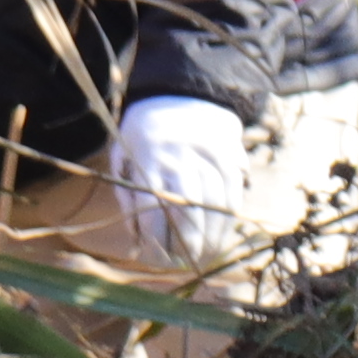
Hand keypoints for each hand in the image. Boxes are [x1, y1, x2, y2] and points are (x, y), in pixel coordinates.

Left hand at [105, 94, 252, 269]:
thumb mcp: (124, 158)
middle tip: (186, 261)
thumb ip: (130, 195)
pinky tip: (223, 234)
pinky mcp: (229, 154)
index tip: (154, 256)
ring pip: (214, 200)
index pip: (153, 204)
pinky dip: (229, 216)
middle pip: (188, 205)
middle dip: (188, 239)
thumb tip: (138, 238)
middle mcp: (180, 156)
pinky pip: (233, 191)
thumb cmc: (144, 136)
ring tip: (206, 255)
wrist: (181, 96)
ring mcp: (208, 154)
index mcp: (148, 158)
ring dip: (212, 233)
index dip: (155, 235)